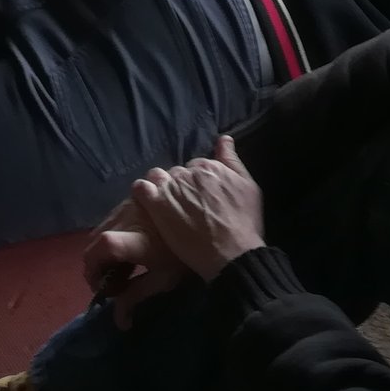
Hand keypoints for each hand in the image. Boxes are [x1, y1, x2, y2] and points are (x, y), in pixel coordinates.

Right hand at [83, 194, 185, 328]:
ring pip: (102, 227)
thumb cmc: (187, 258)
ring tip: (125, 261)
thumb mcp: (163, 280)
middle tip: (116, 280)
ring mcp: (132, 202)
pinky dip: (114, 232)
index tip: (103, 286)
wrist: (213, 228)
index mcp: (138, 239)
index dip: (93, 268)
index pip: (102, 248)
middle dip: (98, 263)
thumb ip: (135, 298)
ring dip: (105, 247)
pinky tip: (132, 241)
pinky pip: (114, 215)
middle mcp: (130, 216)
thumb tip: (120, 324)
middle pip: (96, 241)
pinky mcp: (136, 195)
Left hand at [130, 136, 265, 281]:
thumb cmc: (244, 223)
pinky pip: (140, 188)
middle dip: (180, 186)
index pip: (195, 165)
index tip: (200, 198)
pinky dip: (142, 193)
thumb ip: (232, 160)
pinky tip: (149, 205)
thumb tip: (224, 138)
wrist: (231, 252)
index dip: (197, 182)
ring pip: (157, 177)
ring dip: (160, 187)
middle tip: (187, 207)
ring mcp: (171, 187)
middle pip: (177, 172)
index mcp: (210, 166)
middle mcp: (189, 173)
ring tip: (167, 206)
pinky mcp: (157, 204)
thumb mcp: (248, 186)